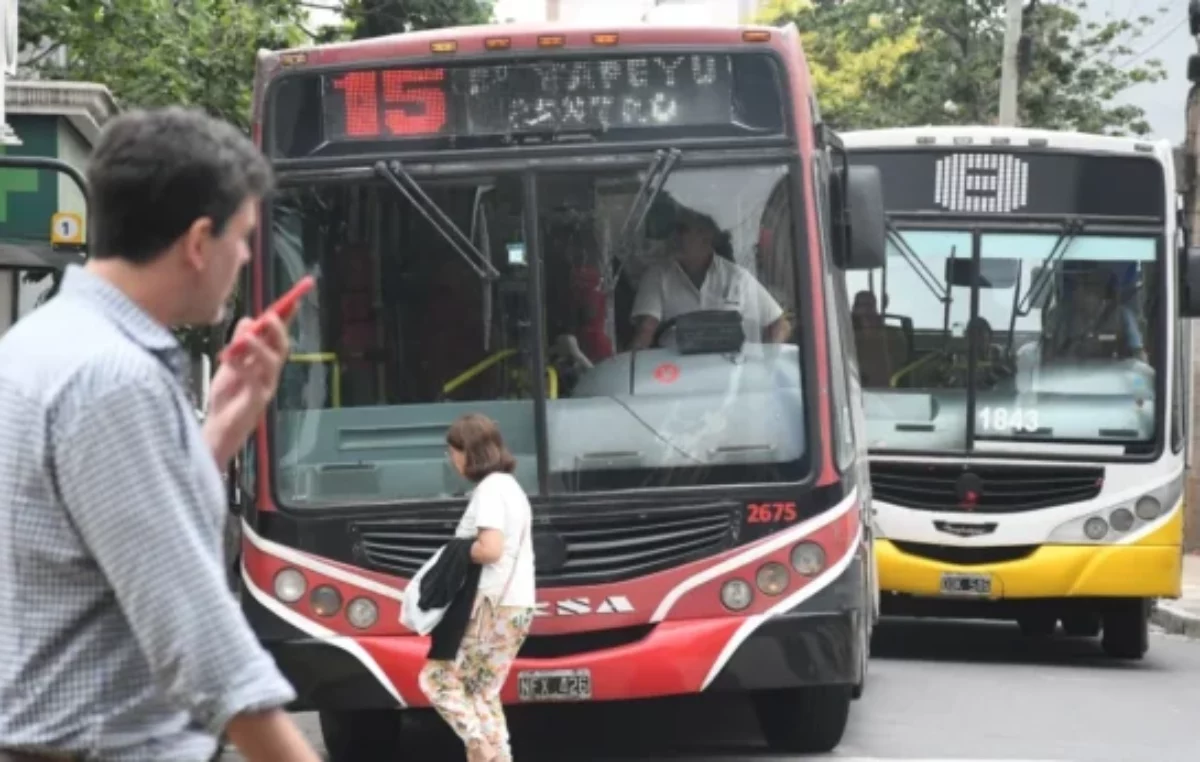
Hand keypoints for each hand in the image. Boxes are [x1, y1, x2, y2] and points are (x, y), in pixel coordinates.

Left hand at [203, 313, 289, 466]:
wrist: (217, 431)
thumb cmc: (226, 401)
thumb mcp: (230, 365)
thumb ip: (240, 344)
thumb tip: (249, 319)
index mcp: (264, 364)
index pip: (277, 337)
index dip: (287, 319)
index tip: (293, 299)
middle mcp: (270, 374)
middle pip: (282, 348)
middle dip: (279, 330)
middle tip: (271, 315)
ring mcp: (265, 388)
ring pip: (273, 363)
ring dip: (261, 347)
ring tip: (247, 336)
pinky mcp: (256, 402)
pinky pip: (254, 380)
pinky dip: (242, 366)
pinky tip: (228, 358)